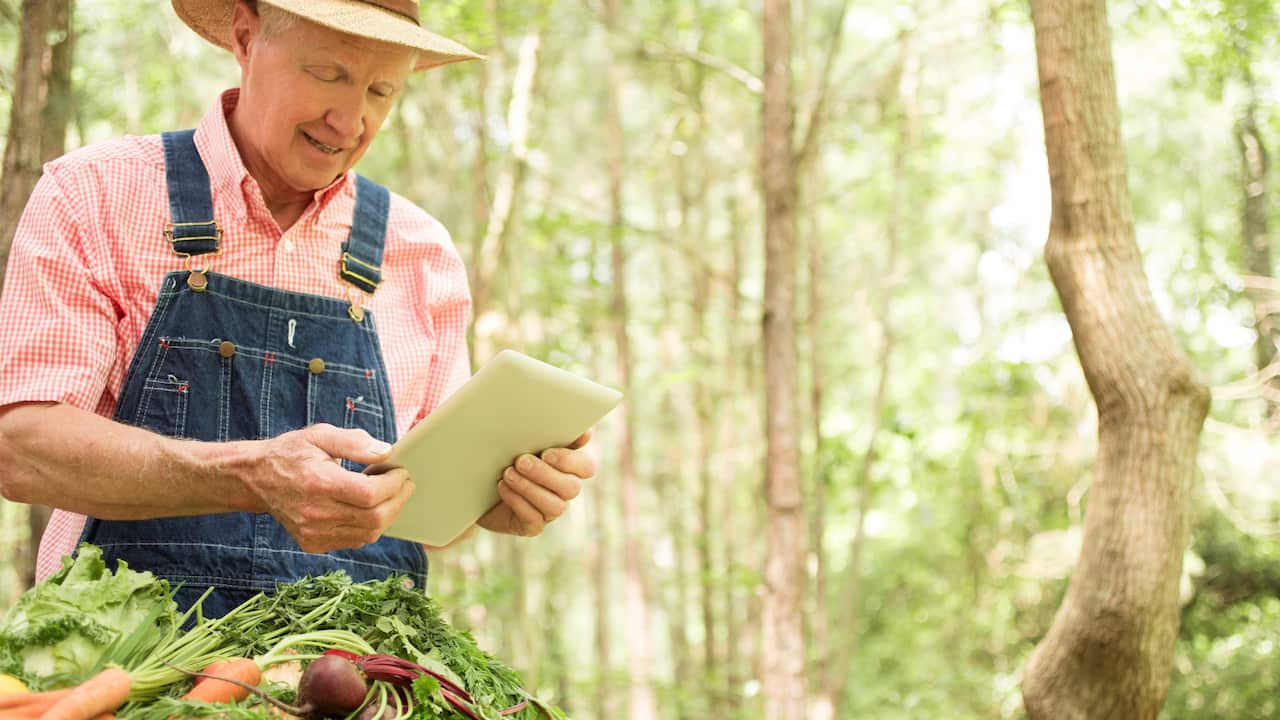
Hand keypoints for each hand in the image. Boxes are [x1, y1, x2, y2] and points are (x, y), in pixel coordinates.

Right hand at [243, 423, 412, 552]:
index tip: (401, 472)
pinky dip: (369, 526)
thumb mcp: (320, 435)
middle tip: (404, 484)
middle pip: (374, 518)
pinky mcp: (313, 543)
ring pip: (368, 534)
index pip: (370, 494)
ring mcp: (313, 532)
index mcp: (319, 483)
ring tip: (386, 494)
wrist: (256, 479)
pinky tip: (368, 508)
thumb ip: (354, 442)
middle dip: (398, 501)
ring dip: (386, 514)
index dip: (393, 485)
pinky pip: (354, 540)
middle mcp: (315, 513)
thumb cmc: (291, 453)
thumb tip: (386, 452)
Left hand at [479, 430, 595, 536]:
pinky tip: (502, 487)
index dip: (571, 461)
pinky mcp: (532, 526)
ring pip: (555, 506)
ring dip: (530, 488)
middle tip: (521, 461)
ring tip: (508, 474)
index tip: (547, 452)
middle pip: (571, 488)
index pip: (586, 468)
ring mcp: (549, 511)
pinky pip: (533, 519)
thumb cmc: (504, 456)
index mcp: (567, 467)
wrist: (476, 484)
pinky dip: (517, 501)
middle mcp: (563, 491)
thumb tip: (584, 431)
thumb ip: (548, 434)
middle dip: (545, 474)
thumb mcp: (522, 441)